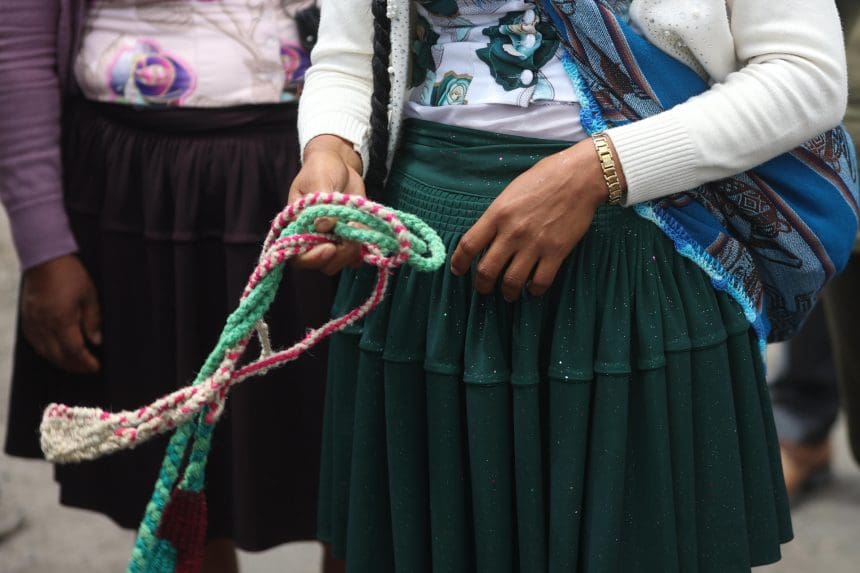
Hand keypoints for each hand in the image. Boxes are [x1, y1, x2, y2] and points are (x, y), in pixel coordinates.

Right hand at [21, 254, 101, 373]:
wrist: (44, 258)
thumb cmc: (70, 274)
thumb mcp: (89, 295)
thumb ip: (93, 320)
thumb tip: (96, 341)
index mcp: (61, 319)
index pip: (74, 350)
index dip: (85, 362)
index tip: (96, 367)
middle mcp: (44, 325)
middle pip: (58, 356)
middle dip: (74, 366)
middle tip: (88, 369)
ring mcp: (32, 322)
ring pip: (44, 352)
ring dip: (60, 362)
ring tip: (75, 364)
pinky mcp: (26, 318)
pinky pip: (34, 343)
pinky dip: (46, 352)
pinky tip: (56, 352)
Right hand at [288, 135, 365, 274]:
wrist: (340, 164)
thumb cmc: (322, 168)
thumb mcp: (319, 179)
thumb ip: (321, 202)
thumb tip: (323, 226)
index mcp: (296, 225)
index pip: (296, 255)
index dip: (312, 258)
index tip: (330, 248)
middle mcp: (311, 237)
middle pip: (320, 263)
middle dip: (338, 255)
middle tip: (351, 240)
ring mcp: (330, 240)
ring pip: (338, 262)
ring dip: (351, 252)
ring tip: (358, 229)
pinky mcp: (347, 238)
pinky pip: (353, 257)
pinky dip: (362, 251)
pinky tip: (367, 237)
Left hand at [450, 137, 623, 300]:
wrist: (579, 177)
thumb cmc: (544, 178)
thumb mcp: (510, 192)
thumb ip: (497, 215)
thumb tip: (487, 236)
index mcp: (497, 214)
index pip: (468, 245)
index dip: (458, 263)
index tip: (457, 271)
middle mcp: (512, 232)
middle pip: (486, 270)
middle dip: (482, 285)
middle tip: (484, 288)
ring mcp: (534, 244)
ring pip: (511, 282)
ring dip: (506, 292)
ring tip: (507, 294)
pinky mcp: (556, 252)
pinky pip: (540, 282)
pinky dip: (533, 290)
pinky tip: (532, 288)